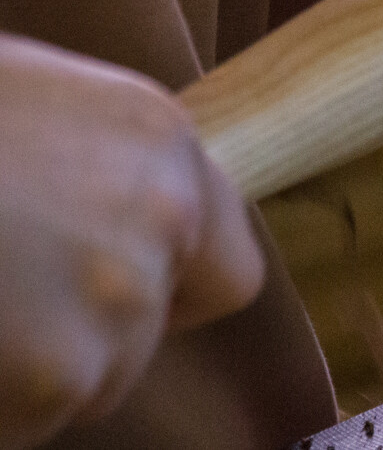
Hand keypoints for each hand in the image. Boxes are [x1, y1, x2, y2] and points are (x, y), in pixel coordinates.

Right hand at [0, 37, 264, 448]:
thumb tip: (104, 228)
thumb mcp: (22, 103)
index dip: (162, 296)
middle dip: (68, 340)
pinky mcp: (57, 377)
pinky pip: (23, 423)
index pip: (223, 267)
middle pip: (140, 337)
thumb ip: (88, 168)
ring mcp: (118, 302)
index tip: (92, 300)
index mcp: (156, 139)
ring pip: (80, 388)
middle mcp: (163, 217)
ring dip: (18, 372)